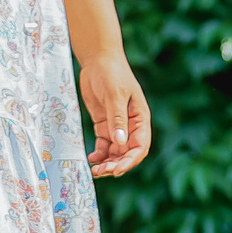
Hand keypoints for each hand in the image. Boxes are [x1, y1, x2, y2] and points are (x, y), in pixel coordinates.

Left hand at [76, 54, 150, 177]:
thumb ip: (117, 119)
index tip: (117, 169)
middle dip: (116, 164)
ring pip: (115, 151)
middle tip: (100, 172)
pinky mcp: (103, 124)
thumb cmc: (112, 73)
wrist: (98, 60)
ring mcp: (117, 125)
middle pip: (127, 152)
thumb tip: (120, 143)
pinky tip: (91, 159)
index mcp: (140, 118)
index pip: (140, 146)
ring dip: (107, 162)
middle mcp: (131, 125)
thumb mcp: (116, 95)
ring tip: (94, 170)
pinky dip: (99, 154)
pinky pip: (104, 145)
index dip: (130, 160)